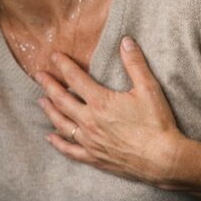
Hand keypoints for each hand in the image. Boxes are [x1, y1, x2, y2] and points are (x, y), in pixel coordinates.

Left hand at [35, 36, 181, 184]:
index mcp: (101, 102)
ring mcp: (89, 141)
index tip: (54, 57)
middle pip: (61, 100)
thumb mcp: (149, 89)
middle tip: (38, 75)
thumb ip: (135, 63)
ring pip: (61, 124)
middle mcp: (89, 121)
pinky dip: (58, 143)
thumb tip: (125, 41)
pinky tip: (50, 137)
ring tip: (41, 101)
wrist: (162, 159)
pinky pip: (69, 150)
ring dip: (49, 110)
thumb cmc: (157, 124)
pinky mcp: (94, 157)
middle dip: (48, 85)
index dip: (63, 65)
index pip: (75, 78)